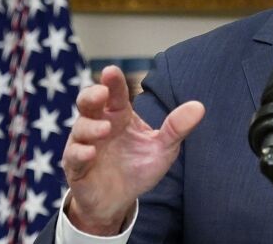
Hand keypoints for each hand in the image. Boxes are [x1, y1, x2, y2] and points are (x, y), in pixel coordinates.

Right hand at [62, 65, 204, 234]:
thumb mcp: (163, 148)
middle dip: (91, 95)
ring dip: (91, 127)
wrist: (119, 201)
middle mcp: (100, 124)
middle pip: (88, 103)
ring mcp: (84, 144)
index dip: (113, 82)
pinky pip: (73, 156)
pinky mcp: (76, 166)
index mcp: (120, 115)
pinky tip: (91, 153)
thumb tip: (199, 106)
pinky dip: (80, 152)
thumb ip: (177, 127)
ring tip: (105, 130)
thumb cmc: (139, 167)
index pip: (116, 94)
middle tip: (101, 93)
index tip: (111, 71)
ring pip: (80, 127)